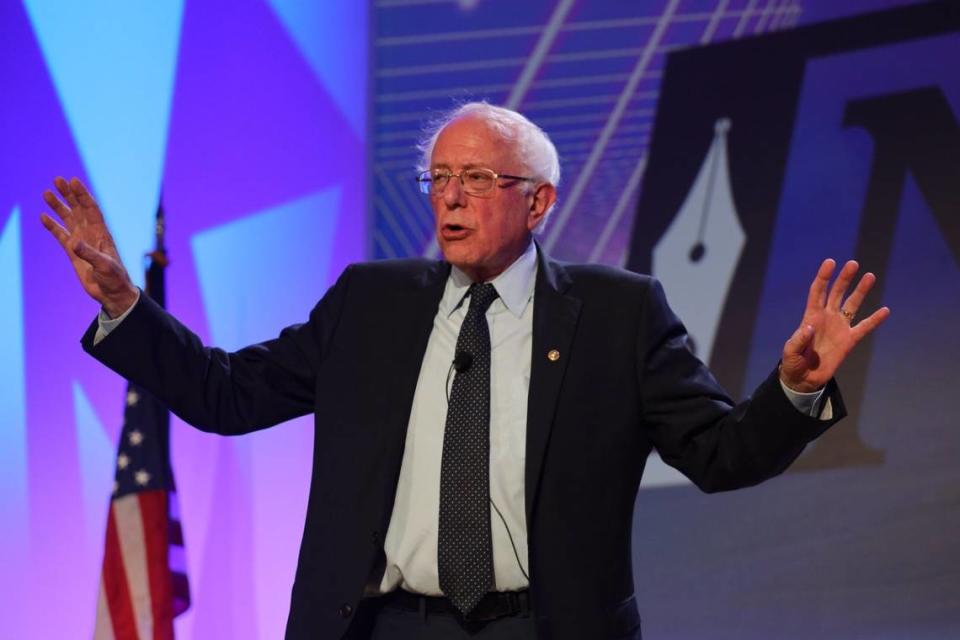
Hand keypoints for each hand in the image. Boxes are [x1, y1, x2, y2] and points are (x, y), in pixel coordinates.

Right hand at [40, 177, 137, 317]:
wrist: (112, 293)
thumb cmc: (114, 278)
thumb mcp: (104, 266)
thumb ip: (89, 254)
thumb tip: (73, 242)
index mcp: (102, 233)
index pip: (91, 209)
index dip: (82, 194)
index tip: (73, 181)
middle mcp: (91, 234)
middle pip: (78, 209)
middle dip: (69, 195)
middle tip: (57, 180)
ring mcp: (82, 242)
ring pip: (68, 219)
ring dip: (58, 206)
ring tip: (46, 193)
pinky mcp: (73, 252)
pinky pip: (61, 235)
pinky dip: (53, 226)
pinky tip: (44, 217)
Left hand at [780, 259, 890, 392]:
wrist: (804, 379)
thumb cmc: (793, 363)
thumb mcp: (790, 352)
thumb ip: (799, 339)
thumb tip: (810, 326)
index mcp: (811, 316)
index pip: (818, 292)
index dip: (824, 277)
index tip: (830, 262)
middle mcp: (826, 317)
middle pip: (836, 293)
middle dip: (844, 278)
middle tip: (853, 264)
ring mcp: (839, 327)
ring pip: (852, 304)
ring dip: (860, 291)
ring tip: (870, 276)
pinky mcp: (849, 341)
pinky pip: (864, 327)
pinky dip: (875, 320)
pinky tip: (885, 310)